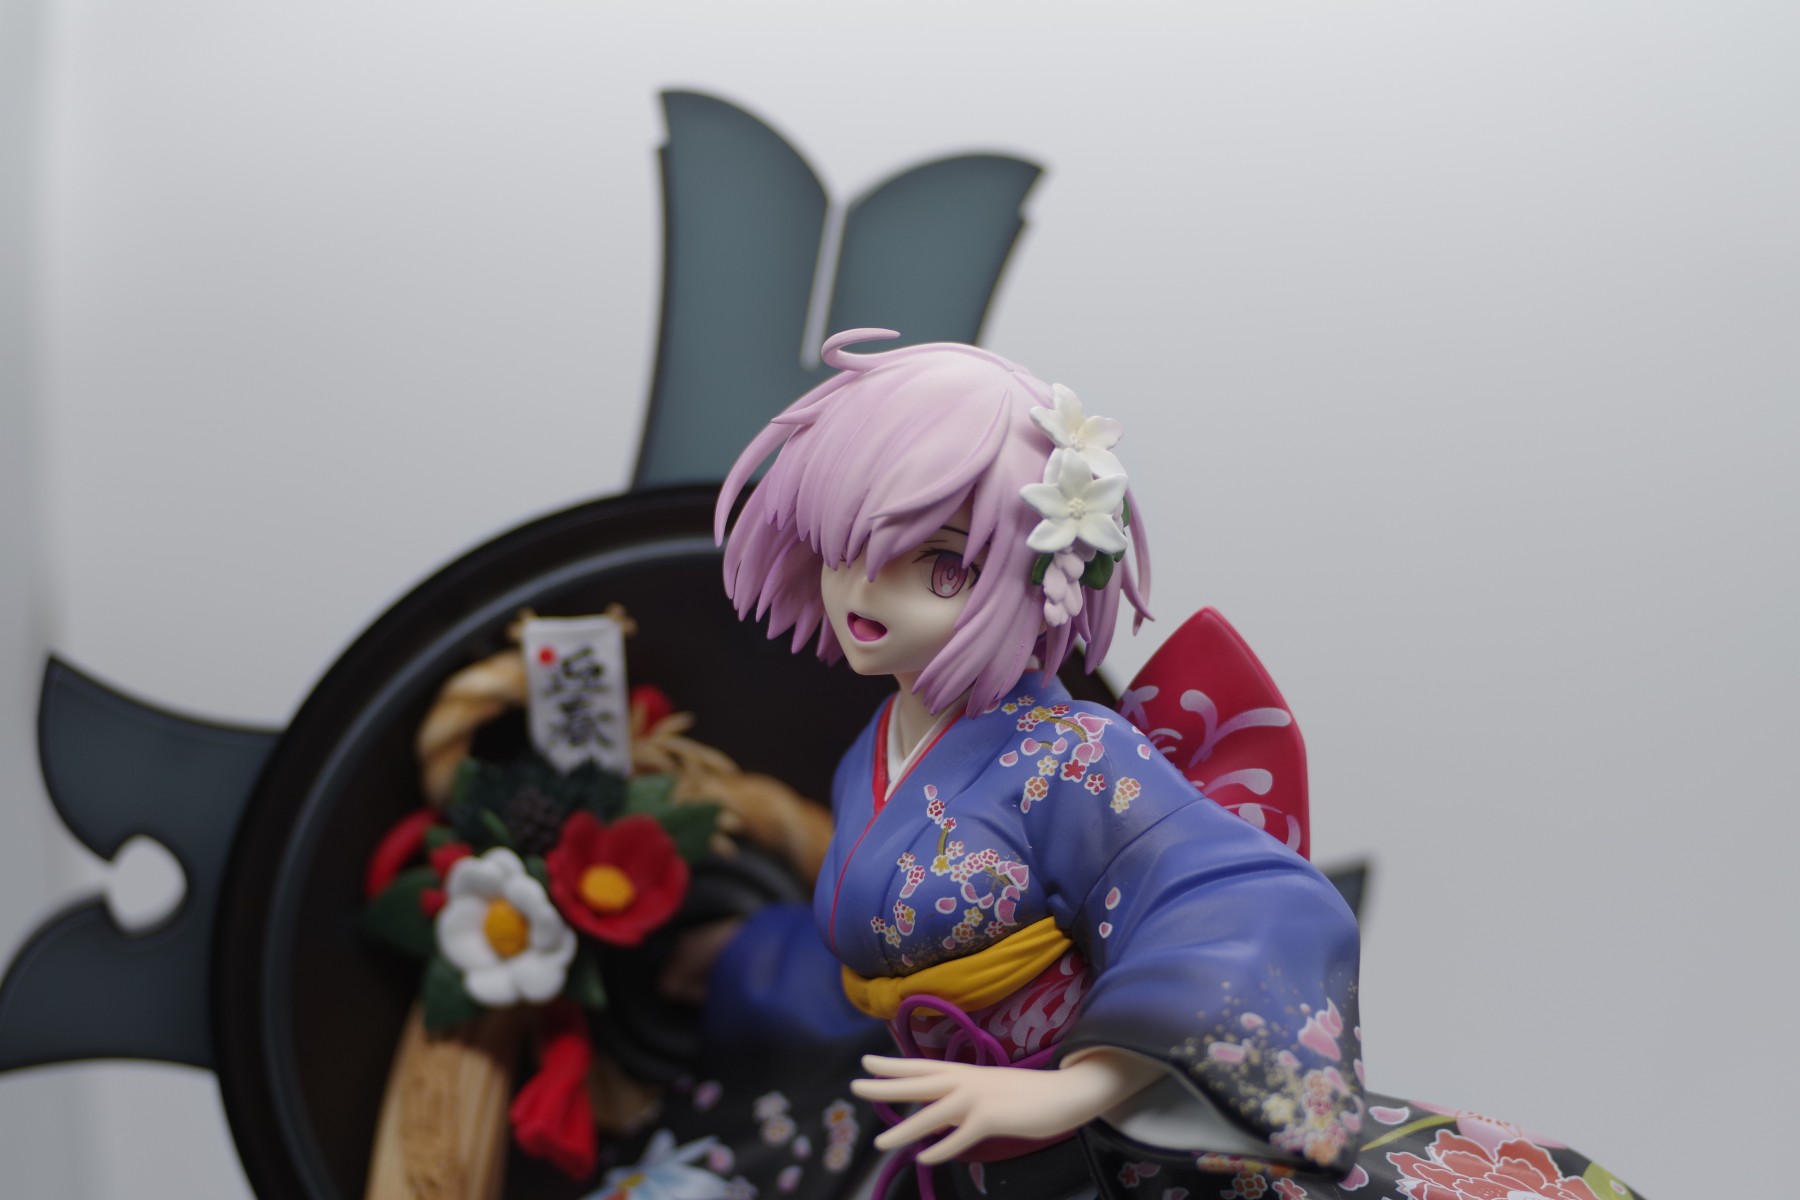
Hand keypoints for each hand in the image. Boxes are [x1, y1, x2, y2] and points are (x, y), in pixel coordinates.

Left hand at [849, 1050, 1161, 1163]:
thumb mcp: (990, 1090)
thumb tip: (940, 1109)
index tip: (866, 1062)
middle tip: (854, 1086)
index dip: (893, 1065)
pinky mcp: (994, 1118)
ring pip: (934, 1113)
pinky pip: (962, 1136)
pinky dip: (942, 1148)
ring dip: (905, 1127)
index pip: (922, 1066)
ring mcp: (980, 1098)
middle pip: (919, 1082)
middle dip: (886, 1086)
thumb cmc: (1028, 1094)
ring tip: (880, 1142)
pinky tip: (924, 1158)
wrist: (1067, 1091)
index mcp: (967, 1073)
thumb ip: (964, 1098)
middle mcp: (968, 1081)